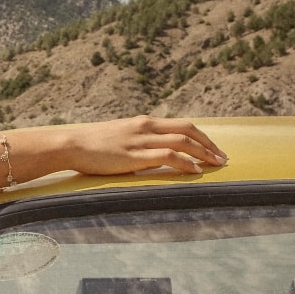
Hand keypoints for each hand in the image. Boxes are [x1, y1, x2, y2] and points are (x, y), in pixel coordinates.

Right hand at [68, 116, 227, 176]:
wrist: (72, 144)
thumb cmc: (91, 144)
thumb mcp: (119, 137)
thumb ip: (137, 142)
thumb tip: (150, 153)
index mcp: (143, 122)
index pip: (181, 125)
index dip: (202, 137)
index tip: (213, 149)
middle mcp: (146, 127)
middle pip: (188, 130)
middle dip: (209, 144)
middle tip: (222, 158)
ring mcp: (141, 140)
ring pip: (183, 141)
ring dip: (203, 153)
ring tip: (216, 165)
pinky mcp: (135, 155)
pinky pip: (167, 156)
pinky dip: (185, 163)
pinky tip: (194, 171)